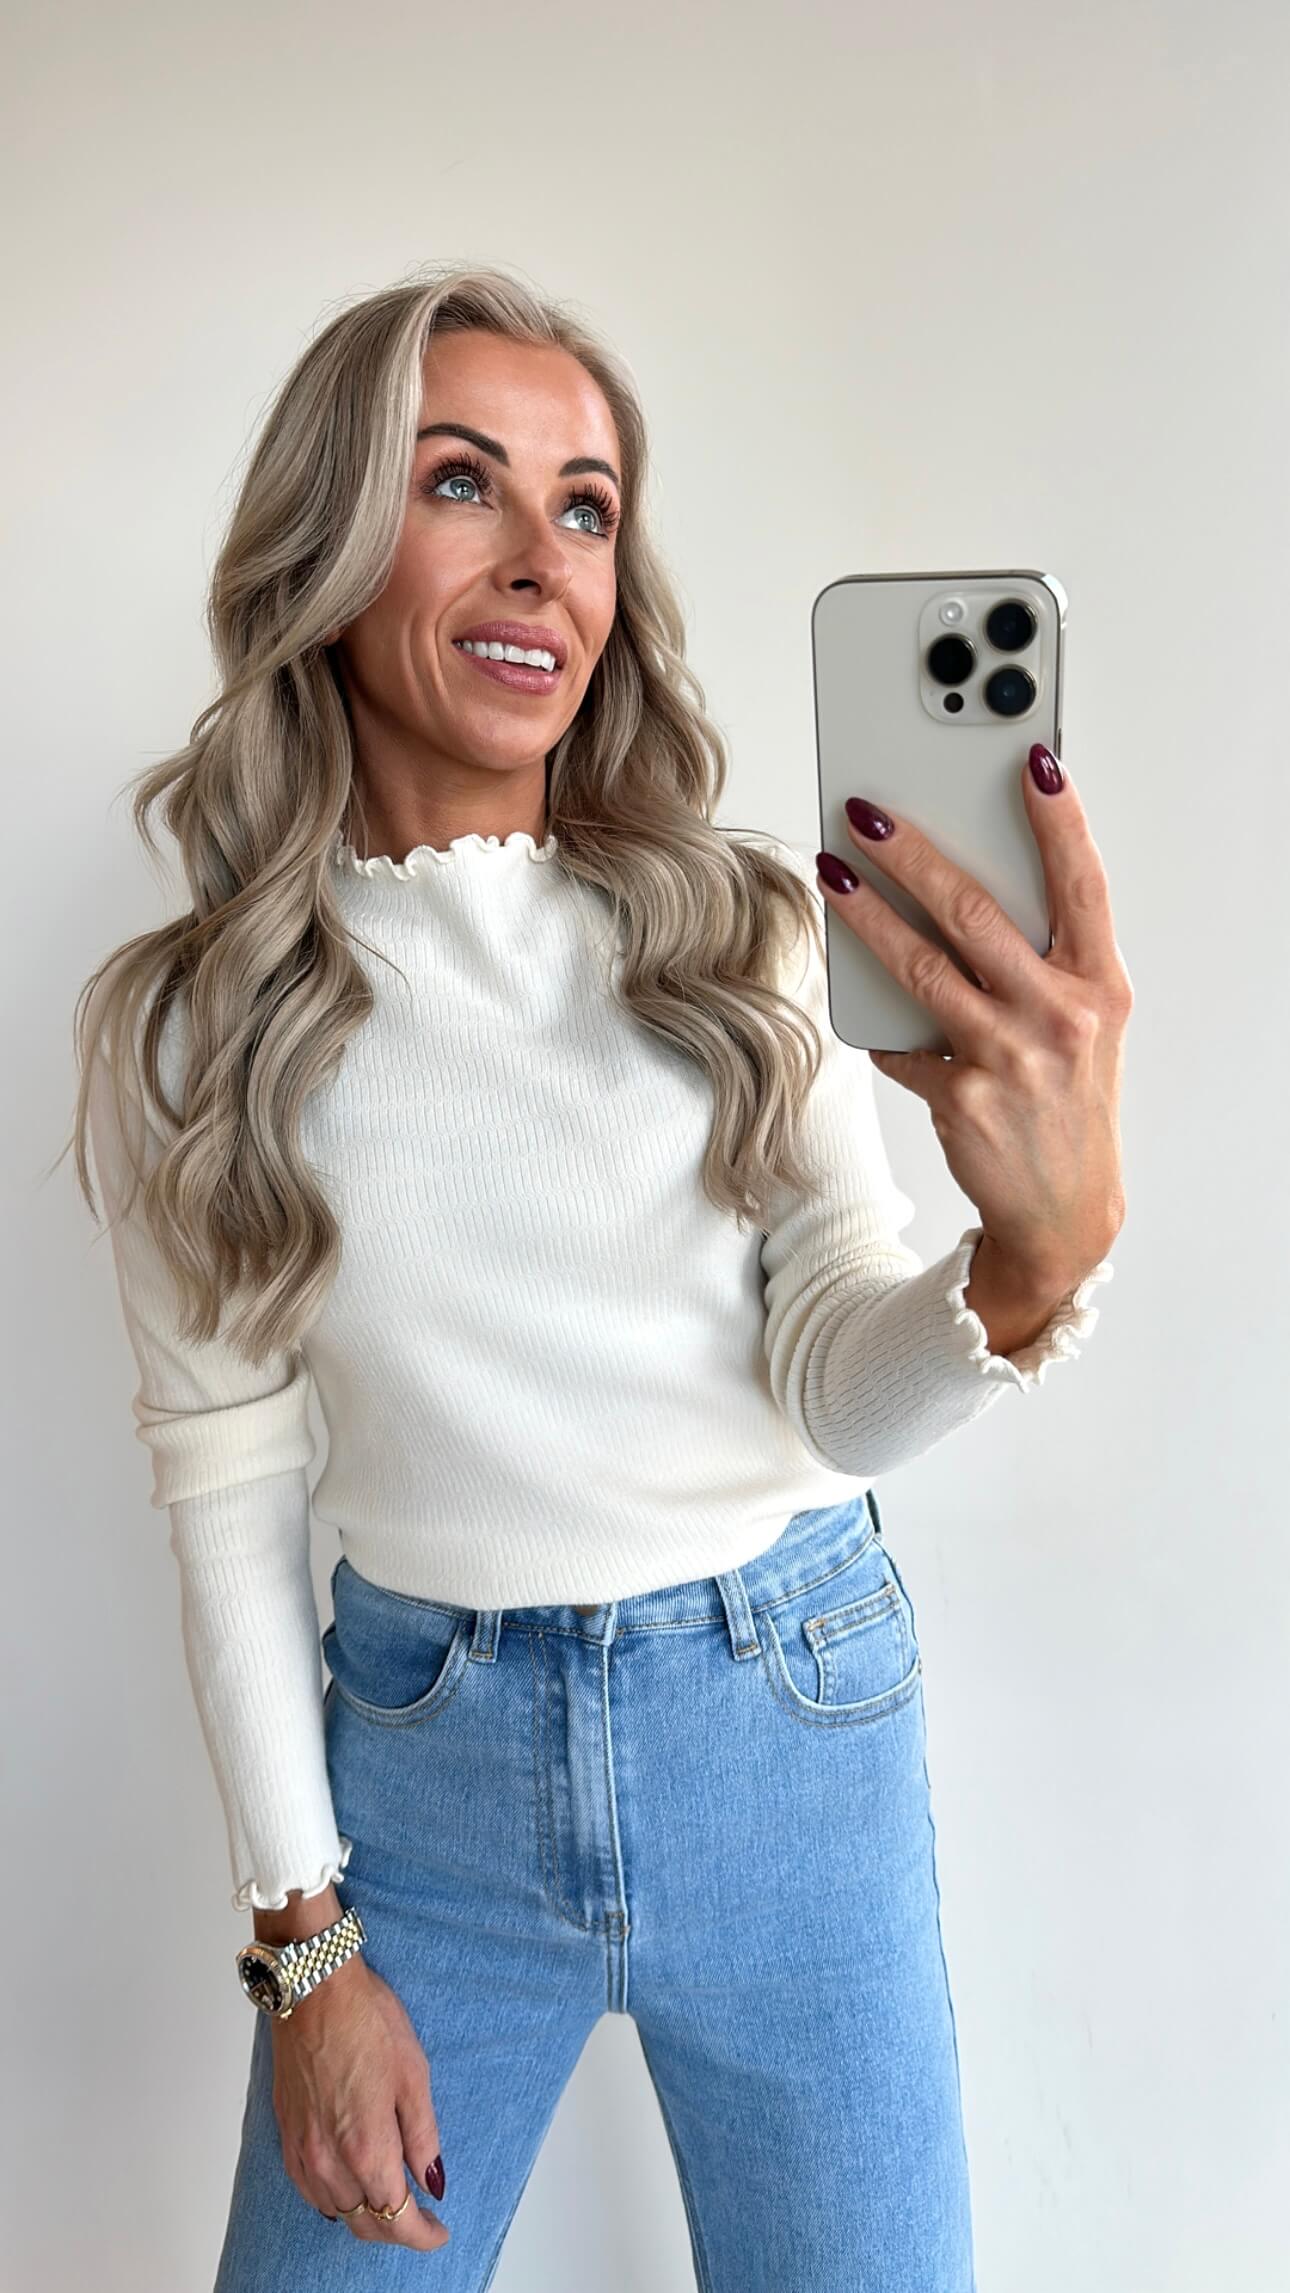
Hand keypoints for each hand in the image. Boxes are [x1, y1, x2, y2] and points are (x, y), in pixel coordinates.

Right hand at [270, 1954, 449, 2251]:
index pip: (396, 2216)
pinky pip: (308, 2190)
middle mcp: (328, 2158)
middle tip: (421, 2221)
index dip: (422, 2234)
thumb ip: (423, 2137)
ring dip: (364, 2215)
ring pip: (334, 2210)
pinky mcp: (285, 2134)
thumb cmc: (366, 2019)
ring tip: (389, 2201)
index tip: (439, 2231)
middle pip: (363, 2222)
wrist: (313, 1989)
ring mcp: (302, 2149)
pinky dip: (331, 2199)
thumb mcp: (413, 2075)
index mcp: (366, 2146)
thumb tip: (433, 2182)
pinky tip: (346, 2187)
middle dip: (396, 2230)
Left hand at [815, 745, 1131, 1291]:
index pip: (1082, 885)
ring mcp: (1011, 1058)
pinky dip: (885, 1026)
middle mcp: (1060, 1017)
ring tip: (831, 874)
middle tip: (866, 812)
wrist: (1063, 1210)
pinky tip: (867, 1007)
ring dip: (868, 915)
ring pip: (922, 968)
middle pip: (977, 915)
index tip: (1031, 759)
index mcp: (1098, 986)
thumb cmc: (1068, 1099)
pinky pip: (905, 1043)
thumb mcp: (1084, 1024)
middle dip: (915, 854)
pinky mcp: (964, 1098)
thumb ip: (1044, 961)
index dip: (1059, 820)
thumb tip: (963, 890)